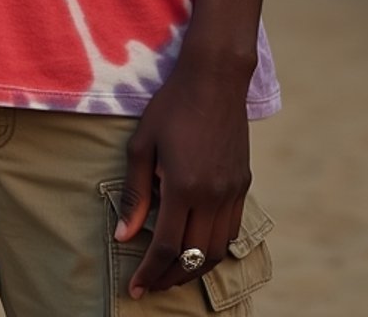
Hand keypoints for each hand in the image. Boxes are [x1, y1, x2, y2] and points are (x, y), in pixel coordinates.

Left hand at [115, 55, 250, 298]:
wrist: (215, 78)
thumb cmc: (171, 106)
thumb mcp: (142, 144)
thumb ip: (134, 193)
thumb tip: (124, 236)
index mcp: (184, 187)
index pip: (167, 248)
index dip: (149, 273)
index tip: (134, 288)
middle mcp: (213, 196)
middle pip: (194, 258)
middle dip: (170, 278)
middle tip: (150, 284)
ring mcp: (232, 192)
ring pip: (216, 250)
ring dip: (194, 268)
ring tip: (172, 271)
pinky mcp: (243, 184)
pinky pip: (231, 230)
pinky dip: (213, 247)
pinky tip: (196, 245)